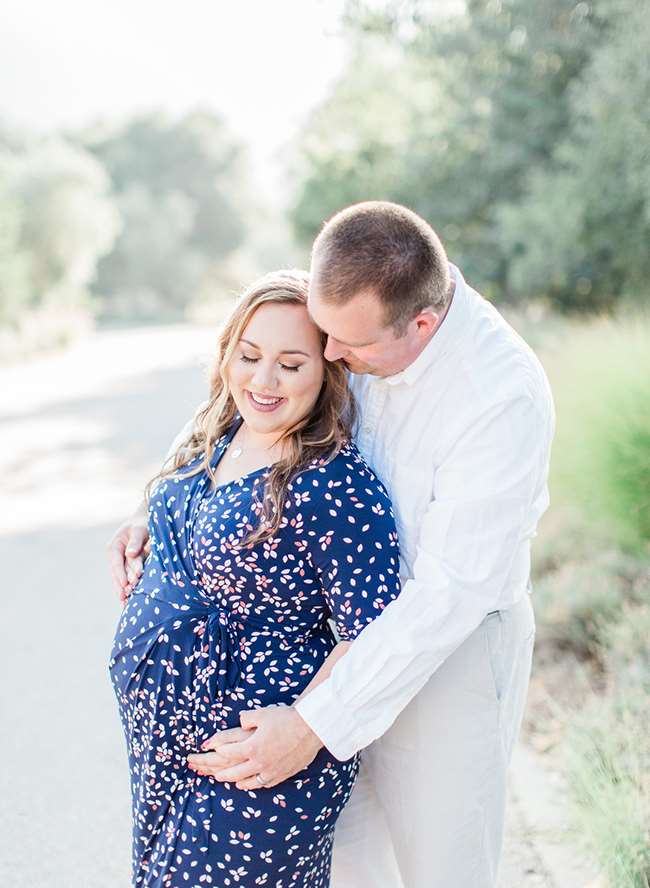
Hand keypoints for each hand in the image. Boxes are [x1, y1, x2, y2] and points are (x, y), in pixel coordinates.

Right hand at [107, 511, 149, 604]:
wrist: (145, 522)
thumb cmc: (143, 524)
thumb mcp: (139, 529)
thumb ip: (136, 541)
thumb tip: (131, 554)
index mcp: (114, 546)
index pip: (116, 563)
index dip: (121, 574)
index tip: (126, 584)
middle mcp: (115, 557)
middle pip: (117, 574)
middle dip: (122, 586)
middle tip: (127, 597)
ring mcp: (120, 564)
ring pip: (120, 579)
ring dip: (123, 590)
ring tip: (125, 604)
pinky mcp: (128, 568)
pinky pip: (126, 580)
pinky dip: (127, 589)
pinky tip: (128, 602)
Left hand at [187, 706, 322, 789]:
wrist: (311, 729)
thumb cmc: (287, 719)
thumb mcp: (263, 714)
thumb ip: (248, 718)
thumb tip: (241, 720)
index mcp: (251, 747)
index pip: (227, 752)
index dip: (215, 751)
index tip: (207, 750)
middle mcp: (258, 762)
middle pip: (233, 772)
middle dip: (219, 772)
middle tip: (209, 773)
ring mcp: (270, 771)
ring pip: (247, 782)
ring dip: (234, 781)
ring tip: (226, 780)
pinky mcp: (282, 774)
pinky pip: (263, 784)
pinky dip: (252, 785)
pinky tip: (249, 784)